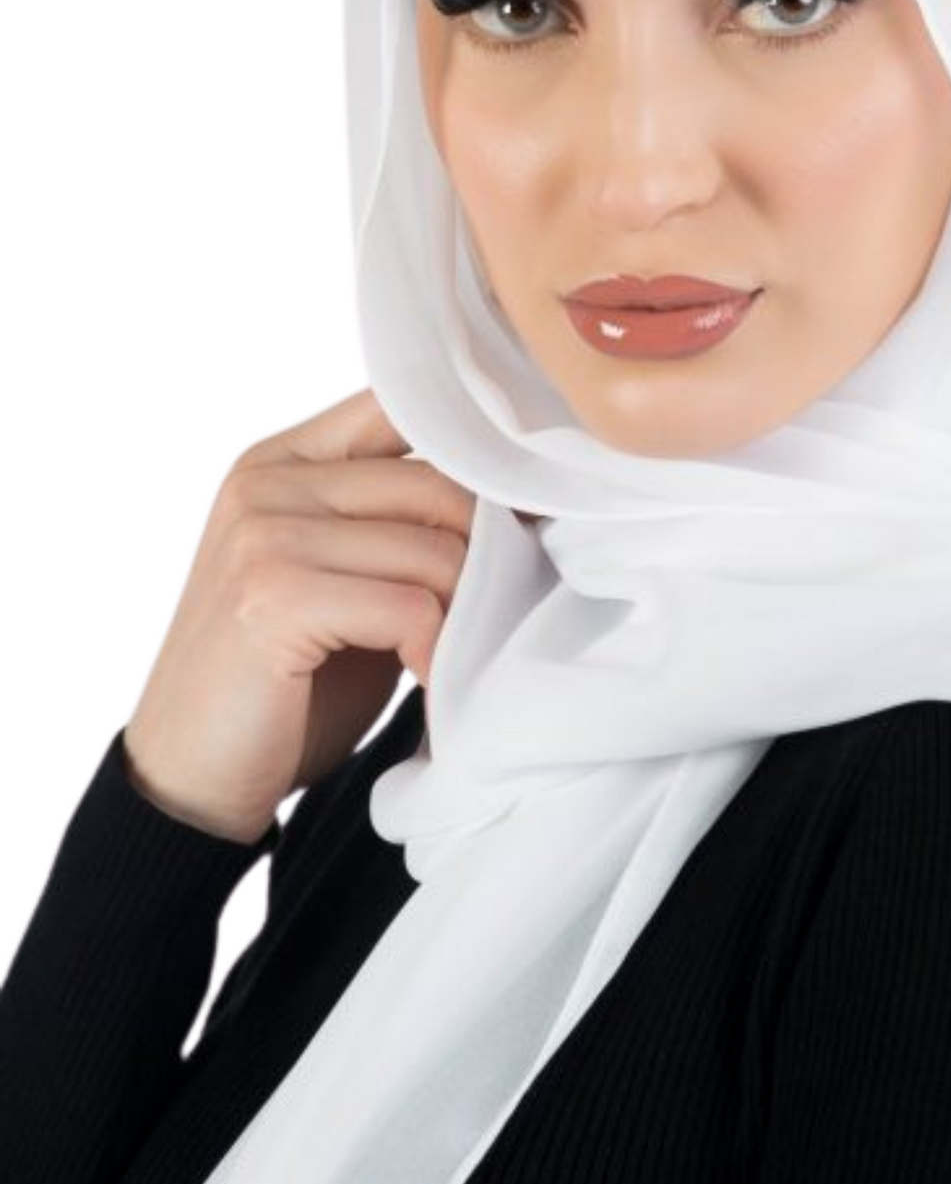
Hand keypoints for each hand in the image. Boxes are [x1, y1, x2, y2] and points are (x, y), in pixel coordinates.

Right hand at [122, 387, 476, 842]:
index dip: (474, 451)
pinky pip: (408, 605)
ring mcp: (264, 535)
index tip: (526, 504)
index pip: (399, 406)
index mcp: (281, 461)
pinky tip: (430, 679)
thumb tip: (515, 500)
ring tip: (463, 652)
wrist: (191, 777)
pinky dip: (437, 650)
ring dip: (468, 610)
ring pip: (432, 548)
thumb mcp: (340, 581)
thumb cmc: (284, 684)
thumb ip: (395, 527)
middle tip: (502, 607)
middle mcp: (268, 482)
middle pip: (436, 483)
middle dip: (486, 550)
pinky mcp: (274, 597)